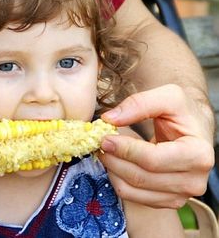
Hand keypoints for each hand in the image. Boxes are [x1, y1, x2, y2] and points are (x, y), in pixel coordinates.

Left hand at [99, 84, 214, 208]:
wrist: (192, 131)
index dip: (125, 150)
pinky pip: (132, 196)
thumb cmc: (181, 113)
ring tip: (106, 151)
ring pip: (132, 190)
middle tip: (100, 144)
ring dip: (112, 170)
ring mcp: (181, 195)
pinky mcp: (167, 202)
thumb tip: (109, 119)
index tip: (104, 138)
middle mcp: (194, 181)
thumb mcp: (168, 96)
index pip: (153, 160)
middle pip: (140, 177)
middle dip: (114, 159)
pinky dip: (117, 180)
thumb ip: (139, 103)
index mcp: (199, 154)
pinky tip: (115, 163)